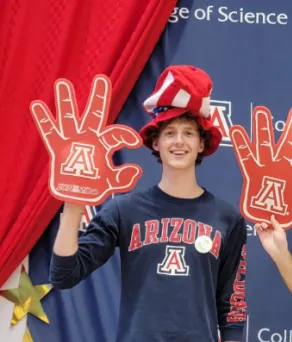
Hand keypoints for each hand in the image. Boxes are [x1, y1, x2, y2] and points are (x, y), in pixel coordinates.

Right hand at [30, 75, 142, 204]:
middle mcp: (90, 137)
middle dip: (99, 96)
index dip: (126, 137)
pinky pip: (49, 131)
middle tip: (101, 78)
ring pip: (69, 116)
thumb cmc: (97, 185)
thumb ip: (125, 178)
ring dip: (65, 101)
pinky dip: (43, 120)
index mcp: (105, 144)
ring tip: (62, 83)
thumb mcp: (114, 183)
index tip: (136, 143)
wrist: (78, 195)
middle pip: (95, 113)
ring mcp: (73, 139)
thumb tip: (137, 170)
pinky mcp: (58, 146)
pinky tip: (37, 105)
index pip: (117, 134)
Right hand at [230, 105, 291, 229]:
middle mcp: (281, 164)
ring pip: (265, 143)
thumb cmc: (284, 209)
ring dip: (262, 128)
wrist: (266, 217)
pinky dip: (241, 143)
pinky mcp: (252, 170)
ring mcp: (266, 165)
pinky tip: (236, 129)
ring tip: (260, 111)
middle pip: (288, 142)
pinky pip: (245, 155)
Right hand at [254, 214, 288, 260]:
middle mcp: (270, 229)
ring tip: (263, 225)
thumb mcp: (280, 230)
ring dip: (261, 223)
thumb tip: (272, 215)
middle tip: (265, 219)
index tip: (267, 210)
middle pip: (266, 222)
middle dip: (265, 219)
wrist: (277, 250)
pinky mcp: (261, 236)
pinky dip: (257, 227)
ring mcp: (265, 232)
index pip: (272, 220)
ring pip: (261, 225)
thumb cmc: (281, 240)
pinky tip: (257, 225)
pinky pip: (258, 230)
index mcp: (276, 227)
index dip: (270, 216)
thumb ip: (275, 223)